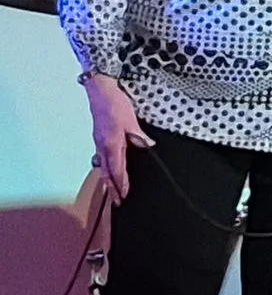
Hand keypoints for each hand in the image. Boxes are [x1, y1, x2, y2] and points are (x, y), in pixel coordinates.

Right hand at [85, 73, 153, 203]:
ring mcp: (99, 142)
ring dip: (107, 181)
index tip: (124, 196)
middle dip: (112, 188)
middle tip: (117, 202)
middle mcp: (103, 146)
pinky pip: (101, 158)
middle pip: (107, 172)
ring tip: (112, 192)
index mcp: (112, 143)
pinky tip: (107, 171)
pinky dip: (104, 169)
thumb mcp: (132, 120)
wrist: (100, 92)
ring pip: (102, 167)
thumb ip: (139, 135)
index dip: (121, 184)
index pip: (117, 169)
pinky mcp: (99, 138)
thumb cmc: (116, 104)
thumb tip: (148, 146)